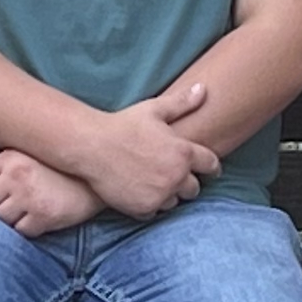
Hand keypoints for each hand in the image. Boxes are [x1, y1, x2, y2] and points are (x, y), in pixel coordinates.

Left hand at [0, 148, 102, 236]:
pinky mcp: (44, 217)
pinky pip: (21, 231)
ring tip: (26, 209)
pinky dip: (27, 228)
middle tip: (12, 201)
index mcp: (11, 159)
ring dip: (10, 218)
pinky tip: (38, 218)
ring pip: (0, 218)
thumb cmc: (56, 166)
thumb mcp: (23, 155)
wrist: (96, 179)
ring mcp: (30, 198)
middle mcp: (17, 177)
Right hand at [72, 83, 219, 218]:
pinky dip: (148, 204)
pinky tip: (139, 192)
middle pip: (194, 188)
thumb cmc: (122, 125)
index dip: (211, 166)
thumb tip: (203, 88)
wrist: (91, 147)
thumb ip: (182, 103)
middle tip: (173, 175)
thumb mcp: (154, 109)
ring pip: (174, 201)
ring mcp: (160, 194)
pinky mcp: (143, 208)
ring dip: (167, 194)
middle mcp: (176, 176)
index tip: (209, 169)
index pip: (211, 165)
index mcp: (183, 153)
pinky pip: (154, 212)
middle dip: (186, 182)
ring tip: (153, 183)